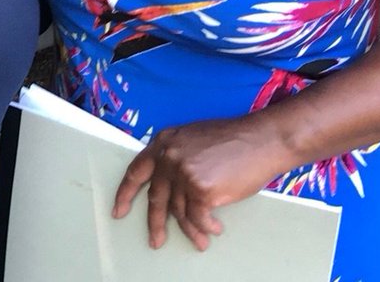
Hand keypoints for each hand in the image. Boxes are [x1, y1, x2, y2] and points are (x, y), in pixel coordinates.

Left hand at [112, 115, 287, 251]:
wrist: (261, 139)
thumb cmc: (233, 139)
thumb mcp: (193, 137)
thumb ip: (175, 155)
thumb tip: (169, 184)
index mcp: (164, 142)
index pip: (136, 171)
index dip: (126, 193)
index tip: (119, 209)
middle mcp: (169, 157)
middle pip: (156, 197)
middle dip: (155, 222)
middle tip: (155, 240)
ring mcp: (183, 173)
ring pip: (180, 211)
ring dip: (191, 229)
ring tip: (200, 241)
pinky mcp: (201, 189)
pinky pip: (198, 217)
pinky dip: (206, 227)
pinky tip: (214, 229)